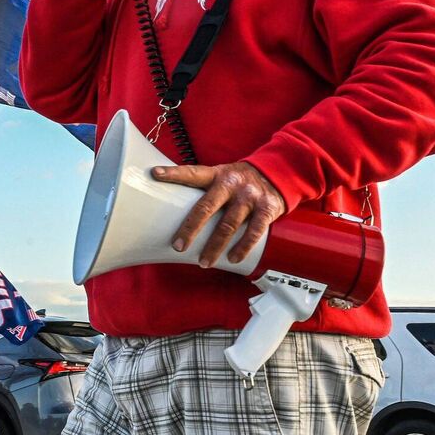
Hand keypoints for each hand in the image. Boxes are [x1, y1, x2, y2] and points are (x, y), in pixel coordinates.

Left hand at [152, 161, 285, 266]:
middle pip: (207, 206)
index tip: (156, 174)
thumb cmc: (240, 181)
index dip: (174, 173)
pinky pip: (254, 232)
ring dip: (215, 246)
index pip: (192, 173)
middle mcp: (231, 184)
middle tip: (179, 246)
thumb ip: (204, 189)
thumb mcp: (222, 176)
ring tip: (204, 262)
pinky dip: (243, 247)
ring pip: (229, 224)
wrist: (279, 174)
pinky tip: (233, 258)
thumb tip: (171, 206)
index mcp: (216, 175)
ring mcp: (249, 196)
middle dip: (191, 228)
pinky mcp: (267, 208)